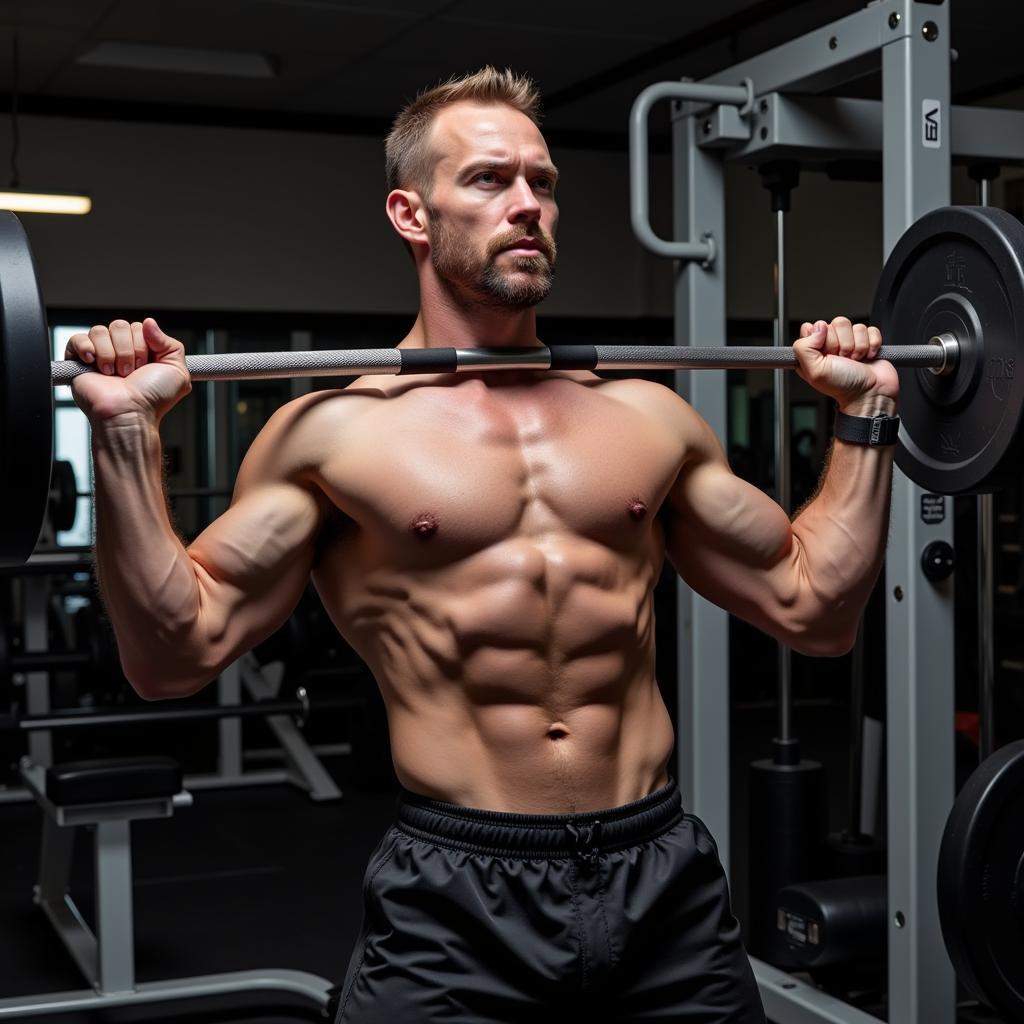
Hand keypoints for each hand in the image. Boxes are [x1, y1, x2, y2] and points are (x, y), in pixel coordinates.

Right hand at [66, 318, 190, 424]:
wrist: (130, 413)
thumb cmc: (153, 399)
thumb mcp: (177, 371)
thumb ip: (170, 343)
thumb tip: (149, 322)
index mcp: (143, 351)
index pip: (139, 327)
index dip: (144, 345)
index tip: (146, 366)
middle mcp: (121, 352)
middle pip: (120, 326)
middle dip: (128, 350)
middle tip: (130, 372)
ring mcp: (100, 355)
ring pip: (100, 331)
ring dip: (111, 354)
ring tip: (114, 374)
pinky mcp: (79, 361)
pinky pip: (78, 338)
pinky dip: (86, 348)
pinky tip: (93, 363)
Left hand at [792, 316, 898, 415]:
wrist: (870, 393)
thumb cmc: (843, 387)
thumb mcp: (814, 371)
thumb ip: (804, 348)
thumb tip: (817, 327)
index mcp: (813, 351)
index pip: (813, 327)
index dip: (821, 338)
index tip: (826, 353)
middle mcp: (830, 345)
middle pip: (836, 323)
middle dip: (842, 344)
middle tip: (842, 360)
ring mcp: (850, 342)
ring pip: (855, 326)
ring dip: (857, 346)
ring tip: (854, 361)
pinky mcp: (868, 341)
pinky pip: (870, 329)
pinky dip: (871, 344)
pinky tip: (866, 357)